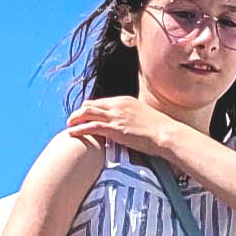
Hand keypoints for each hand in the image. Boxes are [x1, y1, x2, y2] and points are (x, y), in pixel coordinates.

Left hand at [64, 97, 191, 156]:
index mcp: (126, 101)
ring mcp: (116, 116)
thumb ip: (134, 119)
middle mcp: (118, 105)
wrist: (167, 134)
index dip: (91, 109)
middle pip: (91, 104)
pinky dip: (79, 128)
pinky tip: (72, 132)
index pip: (102, 102)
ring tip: (69, 125)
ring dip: (76, 118)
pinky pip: (91, 126)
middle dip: (80, 112)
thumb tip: (131, 126)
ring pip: (87, 112)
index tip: (85, 115)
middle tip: (73, 120)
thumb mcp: (145, 118)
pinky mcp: (114, 128)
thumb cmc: (160, 131)